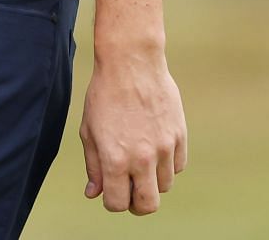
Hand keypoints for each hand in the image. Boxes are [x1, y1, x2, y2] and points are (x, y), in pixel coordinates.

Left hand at [78, 52, 187, 214]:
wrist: (131, 63)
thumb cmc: (104, 95)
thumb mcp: (89, 130)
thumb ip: (94, 165)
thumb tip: (94, 193)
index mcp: (115, 159)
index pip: (117, 203)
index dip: (112, 202)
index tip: (110, 193)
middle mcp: (142, 158)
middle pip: (147, 205)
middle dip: (136, 204)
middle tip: (129, 191)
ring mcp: (164, 148)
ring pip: (165, 186)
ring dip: (152, 182)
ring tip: (140, 163)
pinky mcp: (180, 136)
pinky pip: (178, 166)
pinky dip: (168, 166)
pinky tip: (155, 150)